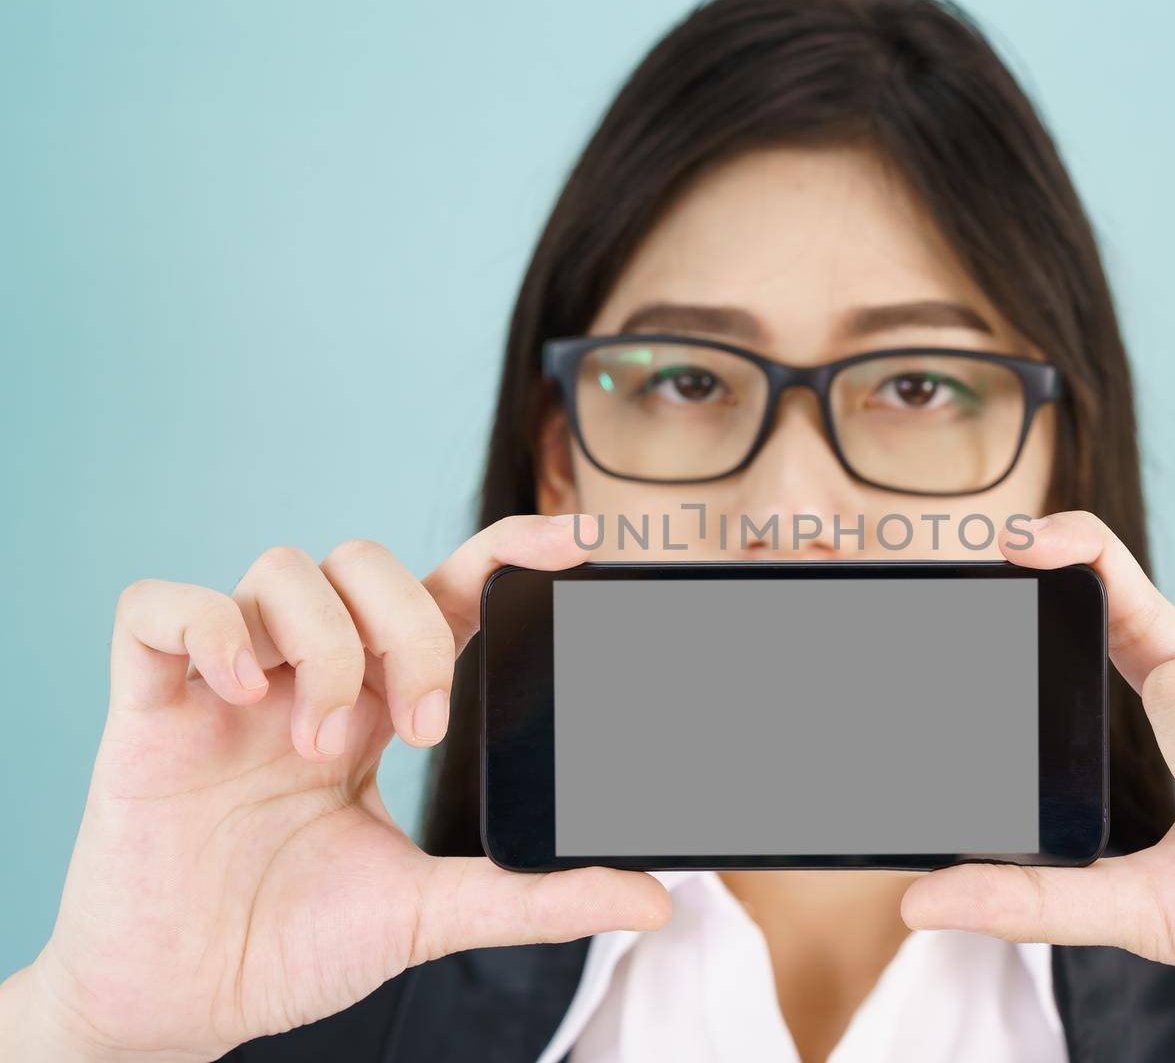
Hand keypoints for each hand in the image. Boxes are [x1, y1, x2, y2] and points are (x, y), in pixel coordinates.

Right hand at [2, 516, 667, 1062]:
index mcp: (375, 708)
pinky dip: (207, 627)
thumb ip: (536, 898)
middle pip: (366, 563)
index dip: (509, 550)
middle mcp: (306, 677)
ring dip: (324, 645)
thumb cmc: (294, 946)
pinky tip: (239, 691)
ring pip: (282, 568)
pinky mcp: (146, 706)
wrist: (183, 1006)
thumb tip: (653, 901)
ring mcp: (226, 686)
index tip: (582, 543)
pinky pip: (160, 606)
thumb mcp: (430, 914)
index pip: (445, 592)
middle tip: (418, 726)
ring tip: (319, 742)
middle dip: (410, 628)